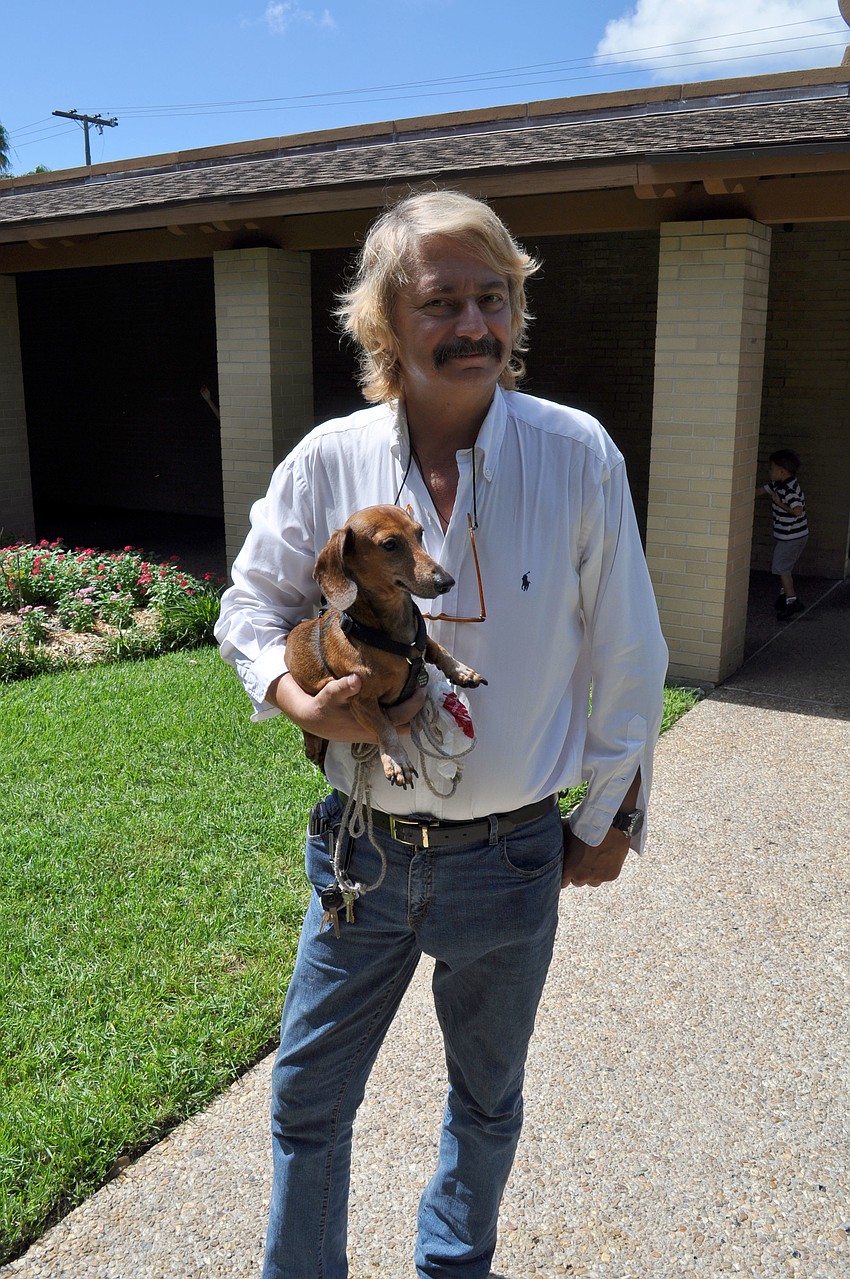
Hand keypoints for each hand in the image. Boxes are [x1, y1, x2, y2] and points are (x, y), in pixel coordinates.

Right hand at [270, 672, 426, 742]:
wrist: (311, 720)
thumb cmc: (322, 706)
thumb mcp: (329, 694)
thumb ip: (343, 687)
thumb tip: (356, 679)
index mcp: (371, 723)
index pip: (403, 716)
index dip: (416, 703)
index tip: (423, 686)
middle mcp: (375, 731)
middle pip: (407, 725)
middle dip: (416, 710)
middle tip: (421, 688)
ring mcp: (373, 732)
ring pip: (400, 726)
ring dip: (408, 712)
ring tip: (414, 691)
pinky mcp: (370, 730)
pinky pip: (392, 724)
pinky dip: (398, 712)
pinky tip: (399, 696)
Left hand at [561, 822, 629, 888]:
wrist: (607, 823)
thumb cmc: (583, 827)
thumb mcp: (564, 834)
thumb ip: (557, 847)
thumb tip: (549, 848)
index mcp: (568, 870)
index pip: (562, 882)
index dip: (564, 874)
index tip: (568, 866)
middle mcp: (582, 877)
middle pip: (577, 882)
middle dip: (578, 873)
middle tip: (582, 859)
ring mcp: (598, 877)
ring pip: (592, 881)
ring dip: (592, 873)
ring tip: (594, 858)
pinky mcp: (611, 875)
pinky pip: (605, 876)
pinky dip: (605, 869)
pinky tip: (604, 856)